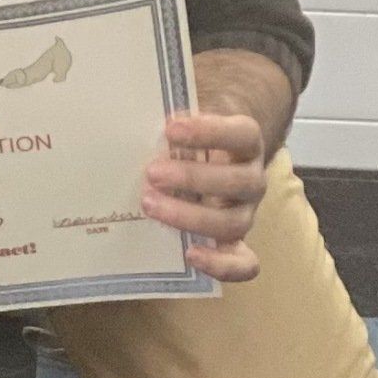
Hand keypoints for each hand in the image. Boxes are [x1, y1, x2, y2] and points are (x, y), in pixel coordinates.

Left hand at [141, 51, 291, 284]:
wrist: (209, 163)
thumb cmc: (188, 143)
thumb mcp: (183, 125)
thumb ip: (168, 123)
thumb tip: (125, 113)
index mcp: (245, 143)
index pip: (241, 134)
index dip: (210, 131)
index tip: (171, 128)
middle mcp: (252, 179)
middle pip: (238, 181)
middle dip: (193, 177)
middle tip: (151, 172)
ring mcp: (245, 213)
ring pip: (234, 222)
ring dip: (191, 216)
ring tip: (150, 205)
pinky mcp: (236, 244)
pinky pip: (243, 264)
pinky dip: (221, 265)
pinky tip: (190, 255)